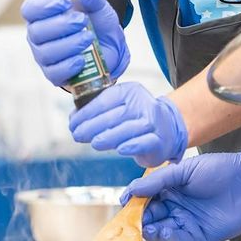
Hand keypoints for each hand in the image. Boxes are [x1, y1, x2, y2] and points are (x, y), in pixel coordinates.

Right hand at [20, 0, 128, 85]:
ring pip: (45, 53)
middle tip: (83, 21)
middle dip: (61, 25)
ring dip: (69, 44)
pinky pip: (54, 73)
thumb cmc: (96, 24)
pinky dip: (68, 66)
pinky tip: (82, 59)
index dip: (44, 6)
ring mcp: (44, 57)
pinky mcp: (54, 75)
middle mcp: (38, 36)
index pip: (29, 10)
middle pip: (36, 32)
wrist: (109, 47)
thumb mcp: (98, 7)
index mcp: (42, 15)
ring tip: (88, 38)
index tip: (66, 3)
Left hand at [69, 82, 187, 166]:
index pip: (105, 99)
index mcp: (130, 91)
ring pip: (128, 128)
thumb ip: (98, 111)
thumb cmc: (136, 119)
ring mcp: (153, 121)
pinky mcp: (160, 140)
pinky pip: (145, 142)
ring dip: (109, 137)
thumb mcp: (118, 108)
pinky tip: (121, 149)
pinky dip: (132, 145)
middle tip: (77, 135)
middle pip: (115, 115)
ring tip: (94, 143)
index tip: (72, 123)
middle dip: (92, 126)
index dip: (86, 112)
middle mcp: (143, 103)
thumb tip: (74, 119)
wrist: (167, 130)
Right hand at [121, 152, 240, 240]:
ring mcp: (188, 221)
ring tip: (147, 227)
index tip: (123, 204)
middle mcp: (176, 206)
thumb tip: (132, 190)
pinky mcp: (200, 235)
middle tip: (131, 222)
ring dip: (152, 231)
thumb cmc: (220, 170)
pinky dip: (170, 238)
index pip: (146, 198)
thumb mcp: (185, 169)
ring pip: (162, 231)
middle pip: (151, 217)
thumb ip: (158, 180)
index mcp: (171, 188)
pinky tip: (165, 231)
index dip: (133, 202)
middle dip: (139, 220)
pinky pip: (180, 240)